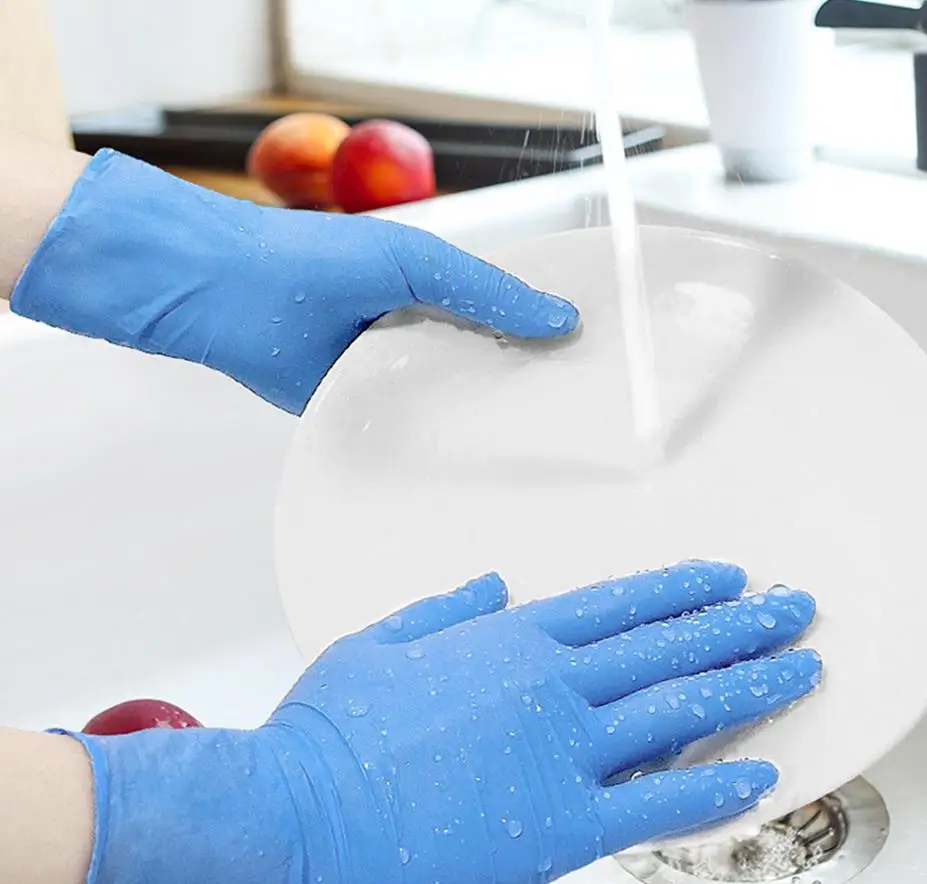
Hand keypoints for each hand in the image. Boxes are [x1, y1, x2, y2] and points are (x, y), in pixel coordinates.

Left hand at [10, 150, 577, 413]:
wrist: (220, 297)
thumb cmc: (311, 261)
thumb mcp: (412, 262)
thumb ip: (484, 291)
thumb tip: (560, 320)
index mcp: (439, 291)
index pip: (511, 318)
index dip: (552, 340)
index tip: (599, 370)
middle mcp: (421, 335)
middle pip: (488, 369)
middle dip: (526, 393)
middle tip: (582, 428)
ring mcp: (390, 377)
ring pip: (449, 407)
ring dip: (481, 427)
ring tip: (538, 459)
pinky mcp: (358, 413)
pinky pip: (404, 435)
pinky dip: (429, 451)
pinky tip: (468, 474)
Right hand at [45, 561, 818, 883]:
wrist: (296, 812)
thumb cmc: (329, 729)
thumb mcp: (378, 642)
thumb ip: (445, 607)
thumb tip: (492, 582)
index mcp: (507, 642)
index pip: (618, 604)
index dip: (681, 588)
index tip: (727, 577)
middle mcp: (549, 687)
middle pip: (668, 648)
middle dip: (740, 625)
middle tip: (794, 608)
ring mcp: (560, 756)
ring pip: (680, 712)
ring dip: (749, 687)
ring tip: (801, 666)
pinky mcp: (558, 830)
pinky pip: (656, 809)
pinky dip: (714, 793)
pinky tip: (760, 777)